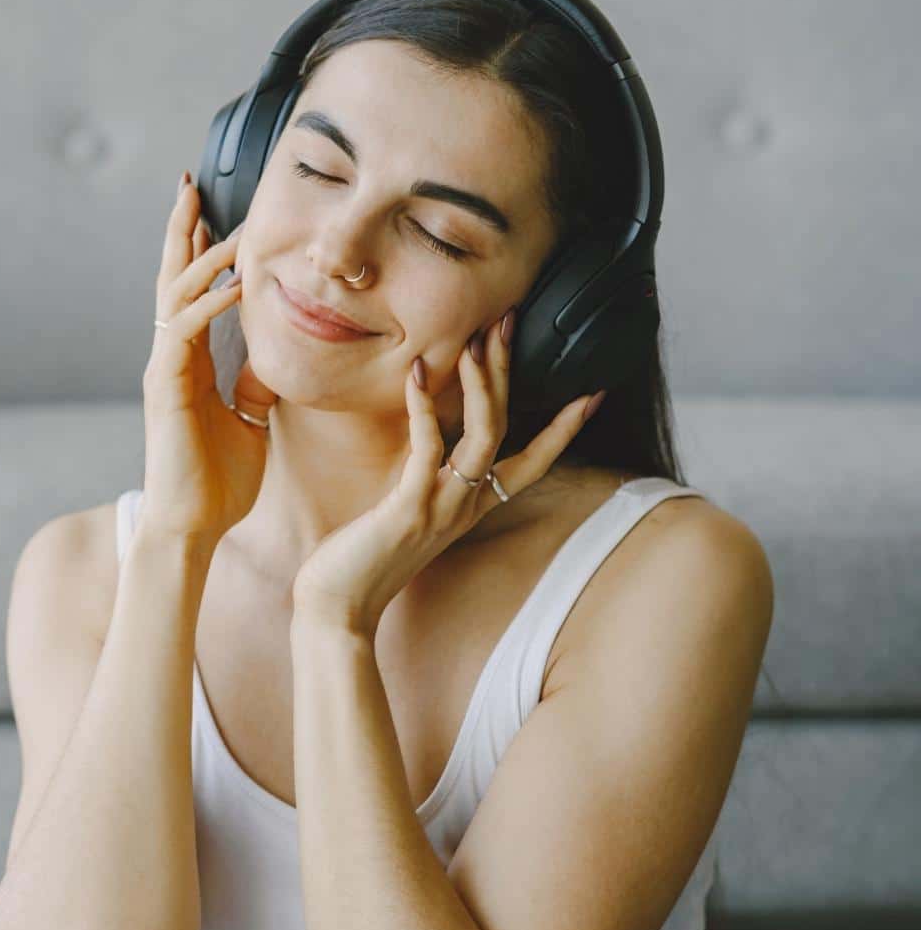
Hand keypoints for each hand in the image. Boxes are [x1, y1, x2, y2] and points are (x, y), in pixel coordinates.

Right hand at [139, 170, 277, 541]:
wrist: (194, 526)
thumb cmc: (219, 481)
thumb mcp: (249, 423)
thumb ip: (255, 388)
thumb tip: (271, 361)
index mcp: (191, 362)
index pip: (194, 293)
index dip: (203, 252)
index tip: (216, 214)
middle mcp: (173, 357)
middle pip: (173, 279)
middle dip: (182, 230)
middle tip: (189, 184)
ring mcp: (165, 369)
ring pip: (174, 295)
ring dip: (199, 255)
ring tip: (225, 222)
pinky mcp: (165, 386)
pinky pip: (183, 331)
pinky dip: (209, 304)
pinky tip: (234, 282)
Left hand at [290, 310, 604, 642]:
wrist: (337, 608)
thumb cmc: (365, 557)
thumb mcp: (406, 510)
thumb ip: (423, 477)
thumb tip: (426, 438)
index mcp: (470, 505)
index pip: (532, 461)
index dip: (564, 430)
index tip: (592, 394)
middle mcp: (465, 504)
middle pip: (506, 428)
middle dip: (509, 372)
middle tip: (508, 322)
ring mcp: (442, 506)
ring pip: (483, 435)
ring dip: (482, 384)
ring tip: (476, 339)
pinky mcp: (409, 508)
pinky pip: (427, 448)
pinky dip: (425, 408)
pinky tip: (418, 374)